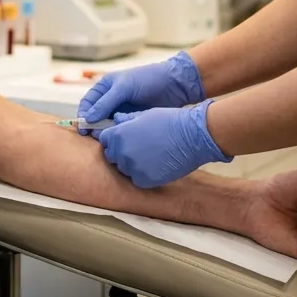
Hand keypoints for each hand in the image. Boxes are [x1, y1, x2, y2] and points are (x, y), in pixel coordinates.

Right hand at [79, 51, 203, 129]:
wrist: (175, 85)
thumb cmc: (148, 79)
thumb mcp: (124, 87)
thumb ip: (106, 102)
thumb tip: (88, 119)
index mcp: (105, 87)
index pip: (87, 103)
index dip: (83, 116)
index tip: (83, 129)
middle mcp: (111, 100)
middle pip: (95, 117)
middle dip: (94, 127)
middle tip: (96, 137)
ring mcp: (122, 111)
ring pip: (107, 125)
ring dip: (105, 133)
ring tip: (107, 140)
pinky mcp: (132, 121)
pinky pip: (120, 130)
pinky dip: (117, 135)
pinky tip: (119, 140)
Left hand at [98, 102, 229, 188]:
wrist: (191, 137)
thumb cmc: (169, 121)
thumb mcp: (144, 115)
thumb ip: (126, 121)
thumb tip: (116, 120)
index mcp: (118, 134)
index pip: (104, 140)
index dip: (113, 139)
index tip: (122, 139)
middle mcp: (121, 152)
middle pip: (112, 155)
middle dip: (120, 152)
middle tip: (137, 148)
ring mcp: (132, 168)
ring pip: (124, 169)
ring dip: (132, 164)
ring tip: (149, 156)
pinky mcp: (143, 181)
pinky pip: (137, 179)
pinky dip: (143, 174)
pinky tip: (155, 165)